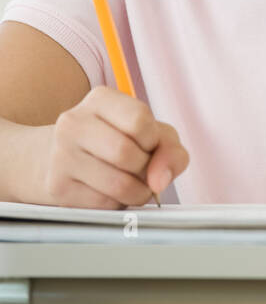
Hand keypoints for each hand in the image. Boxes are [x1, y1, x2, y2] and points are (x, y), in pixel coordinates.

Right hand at [46, 86, 189, 208]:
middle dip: (145, 169)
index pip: (138, 119)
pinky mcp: (57, 186)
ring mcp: (60, 155)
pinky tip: (110, 193)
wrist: (67, 159)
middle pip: (125, 153)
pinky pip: (102, 205)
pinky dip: (117, 205)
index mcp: (100, 98)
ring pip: (117, 184)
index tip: (147, 144)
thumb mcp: (152, 134)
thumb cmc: (119, 141)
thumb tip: (160, 180)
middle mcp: (74, 122)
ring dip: (137, 192)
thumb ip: (170, 150)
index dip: (152, 140)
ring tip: (132, 185)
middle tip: (141, 169)